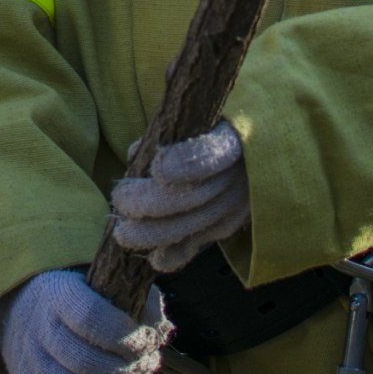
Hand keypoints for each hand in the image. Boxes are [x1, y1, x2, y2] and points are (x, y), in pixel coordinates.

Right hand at [0, 269, 167, 373]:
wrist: (33, 313)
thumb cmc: (87, 301)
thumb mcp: (113, 288)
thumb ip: (143, 305)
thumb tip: (160, 334)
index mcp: (59, 293)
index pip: (92, 319)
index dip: (128, 337)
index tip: (149, 342)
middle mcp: (37, 325)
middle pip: (84, 361)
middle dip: (126, 370)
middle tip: (149, 366)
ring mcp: (27, 359)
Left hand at [110, 120, 248, 272]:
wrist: (252, 148)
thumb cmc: (212, 124)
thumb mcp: (198, 116)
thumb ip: (167, 131)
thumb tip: (136, 155)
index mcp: (233, 138)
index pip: (210, 154)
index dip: (184, 164)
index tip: (158, 168)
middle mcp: (238, 177)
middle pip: (191, 198)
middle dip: (148, 202)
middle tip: (119, 199)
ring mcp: (236, 206)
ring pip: (189, 226)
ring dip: (151, 233)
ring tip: (122, 232)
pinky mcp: (227, 226)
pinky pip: (197, 245)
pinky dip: (173, 255)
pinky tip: (153, 257)